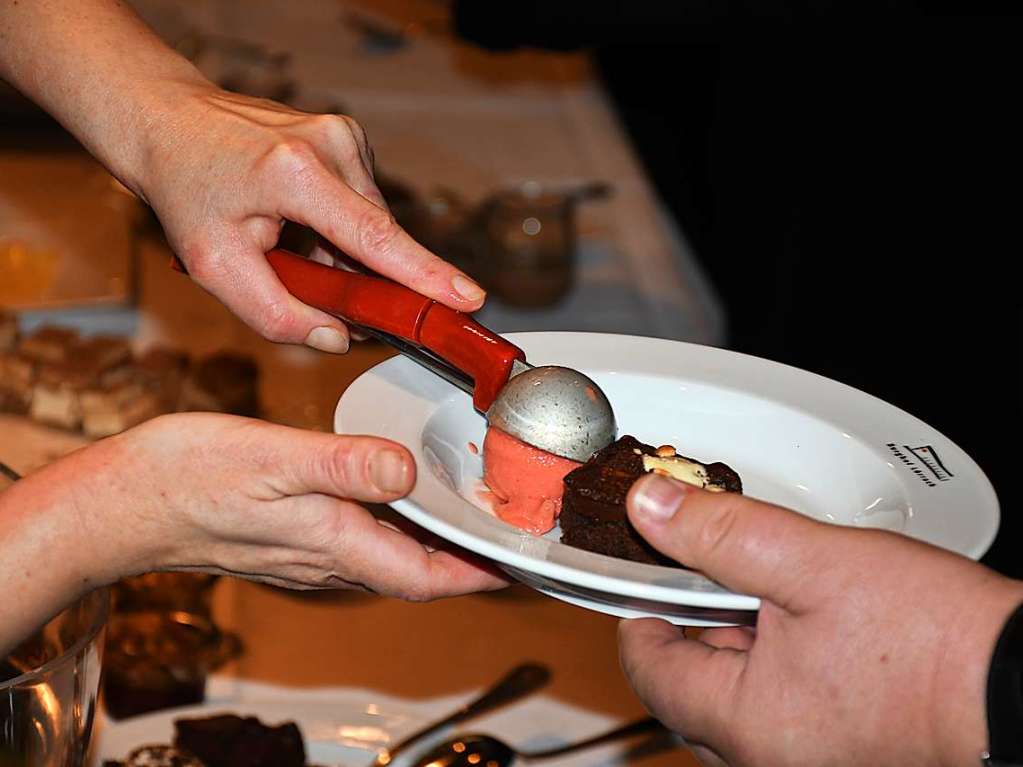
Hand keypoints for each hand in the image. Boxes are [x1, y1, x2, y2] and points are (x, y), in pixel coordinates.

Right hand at [51, 413, 503, 597]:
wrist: (122, 503)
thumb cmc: (189, 479)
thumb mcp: (275, 458)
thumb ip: (346, 466)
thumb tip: (408, 471)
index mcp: (332, 541)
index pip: (425, 575)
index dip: (476, 574)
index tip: (514, 564)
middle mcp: (325, 560)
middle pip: (413, 574)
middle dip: (461, 561)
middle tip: (500, 535)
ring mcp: (305, 556)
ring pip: (386, 562)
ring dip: (429, 548)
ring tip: (462, 517)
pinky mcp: (287, 544)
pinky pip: (356, 548)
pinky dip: (390, 532)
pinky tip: (392, 501)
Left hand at [136, 85, 484, 351]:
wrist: (168, 122)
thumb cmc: (186, 188)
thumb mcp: (213, 266)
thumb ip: (275, 314)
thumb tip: (337, 338)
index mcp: (295, 172)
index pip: (374, 237)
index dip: (425, 275)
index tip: (468, 298)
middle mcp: (331, 143)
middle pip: (375, 238)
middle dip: (357, 277)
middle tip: (308, 286)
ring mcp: (343, 134)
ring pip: (370, 223)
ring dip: (342, 252)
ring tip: (285, 243)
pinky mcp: (347, 137)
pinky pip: (361, 204)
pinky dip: (338, 229)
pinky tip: (298, 224)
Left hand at [618, 474, 1022, 766]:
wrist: (1021, 684)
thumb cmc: (934, 641)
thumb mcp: (808, 561)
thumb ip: (718, 532)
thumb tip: (649, 506)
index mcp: (744, 723)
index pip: (648, 666)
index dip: (640, 608)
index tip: (645, 573)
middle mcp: (767, 756)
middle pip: (688, 685)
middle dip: (694, 622)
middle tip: (714, 572)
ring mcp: (804, 759)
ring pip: (735, 696)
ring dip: (738, 641)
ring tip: (776, 592)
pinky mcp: (838, 752)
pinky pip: (780, 709)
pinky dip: (777, 664)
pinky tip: (810, 625)